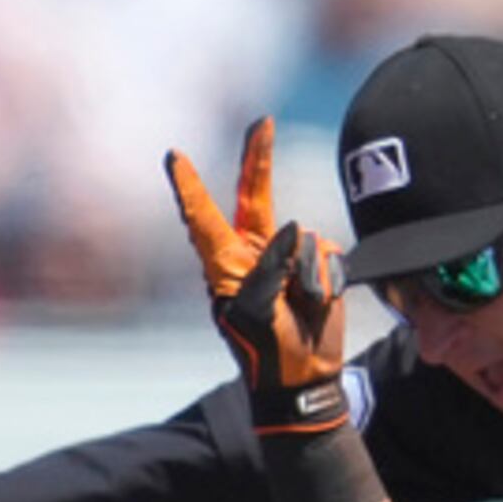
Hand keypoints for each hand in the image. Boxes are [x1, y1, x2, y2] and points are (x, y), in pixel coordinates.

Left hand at [166, 121, 346, 435]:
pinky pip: (328, 253)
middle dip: (259, 159)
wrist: (304, 379)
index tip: (174, 156)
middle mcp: (252, 253)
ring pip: (304, 237)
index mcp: (224, 265)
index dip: (189, 186)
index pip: (202, 218)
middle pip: (254, 195)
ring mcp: (286, 257)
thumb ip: (271, 267)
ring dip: (307, 274)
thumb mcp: (256, 311)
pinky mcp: (317, 265)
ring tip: (300, 308)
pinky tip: (318, 304)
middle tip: (263, 122)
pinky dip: (328, 279)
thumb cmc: (267, 352)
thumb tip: (295, 228)